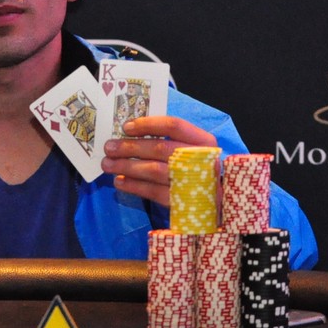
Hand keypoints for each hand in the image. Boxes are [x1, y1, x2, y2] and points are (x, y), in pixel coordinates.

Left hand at [101, 116, 217, 207]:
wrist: (219, 202)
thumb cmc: (199, 168)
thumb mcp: (193, 148)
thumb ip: (170, 138)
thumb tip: (131, 132)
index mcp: (204, 141)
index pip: (174, 125)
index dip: (147, 124)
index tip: (126, 127)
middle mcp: (201, 160)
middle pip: (160, 148)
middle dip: (130, 147)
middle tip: (109, 147)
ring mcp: (192, 182)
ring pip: (153, 170)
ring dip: (126, 166)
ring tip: (108, 164)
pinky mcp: (182, 203)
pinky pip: (153, 192)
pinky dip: (133, 186)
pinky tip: (119, 181)